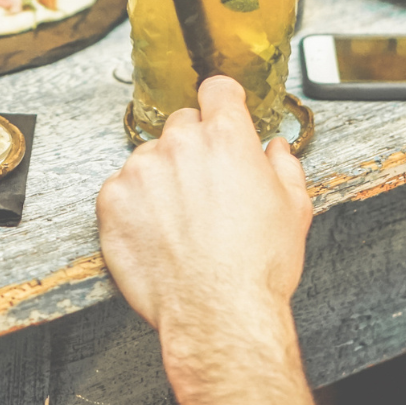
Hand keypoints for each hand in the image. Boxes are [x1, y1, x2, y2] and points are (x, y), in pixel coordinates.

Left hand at [97, 77, 311, 339]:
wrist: (217, 315)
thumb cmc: (258, 268)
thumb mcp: (293, 210)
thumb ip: (284, 167)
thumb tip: (276, 150)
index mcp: (226, 137)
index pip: (216, 89)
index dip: (221, 102)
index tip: (219, 113)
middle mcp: (180, 143)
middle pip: (182, 124)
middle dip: (193, 149)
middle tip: (204, 190)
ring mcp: (141, 169)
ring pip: (150, 158)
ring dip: (161, 178)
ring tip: (181, 222)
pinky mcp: (112, 199)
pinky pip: (121, 188)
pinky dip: (134, 206)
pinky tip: (158, 234)